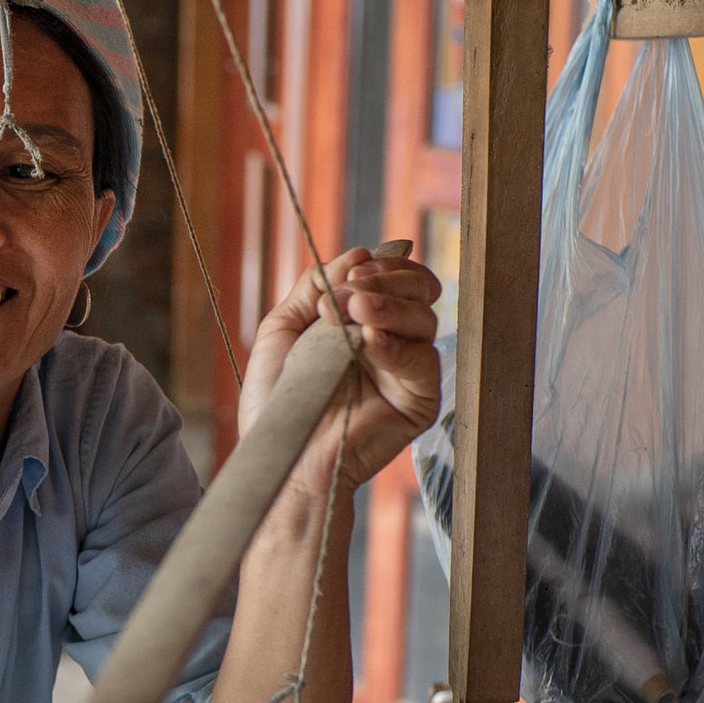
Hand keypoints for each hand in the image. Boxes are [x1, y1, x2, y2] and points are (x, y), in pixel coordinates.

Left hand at [239, 245, 443, 499]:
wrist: (281, 451)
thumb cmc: (278, 399)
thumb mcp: (284, 328)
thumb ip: (315, 286)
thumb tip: (358, 251)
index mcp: (365, 323)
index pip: (397, 278)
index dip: (381, 266)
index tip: (350, 270)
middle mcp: (393, 342)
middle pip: (420, 290)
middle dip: (386, 280)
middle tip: (349, 292)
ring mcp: (408, 371)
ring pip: (426, 318)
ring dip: (388, 305)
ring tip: (351, 310)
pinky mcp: (419, 401)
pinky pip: (424, 361)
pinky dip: (396, 344)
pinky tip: (370, 342)